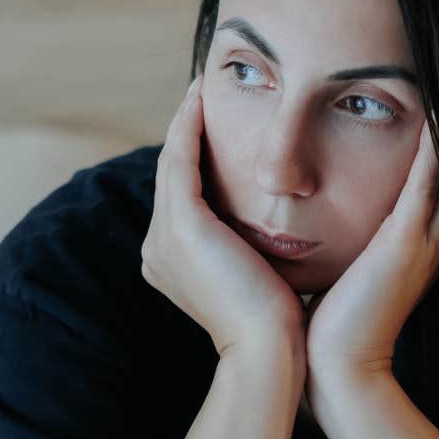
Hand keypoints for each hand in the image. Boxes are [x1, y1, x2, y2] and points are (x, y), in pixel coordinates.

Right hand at [142, 75, 306, 361]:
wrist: (269, 351)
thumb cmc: (281, 325)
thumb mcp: (261, 277)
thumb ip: (255, 250)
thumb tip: (280, 228)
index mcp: (174, 262)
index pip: (183, 197)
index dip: (194, 157)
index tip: (214, 125)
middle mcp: (157, 248)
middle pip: (171, 174)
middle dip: (185, 132)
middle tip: (202, 92)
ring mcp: (163, 237)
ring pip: (172, 162)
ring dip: (185, 120)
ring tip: (201, 87)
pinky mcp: (181, 225)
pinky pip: (180, 161)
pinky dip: (188, 127)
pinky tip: (201, 99)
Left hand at [303, 119, 438, 400]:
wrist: (337, 375)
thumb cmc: (333, 330)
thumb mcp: (349, 272)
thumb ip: (351, 245)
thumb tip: (323, 226)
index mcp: (419, 241)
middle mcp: (433, 236)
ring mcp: (424, 239)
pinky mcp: (404, 244)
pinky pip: (428, 182)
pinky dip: (437, 147)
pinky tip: (438, 110)